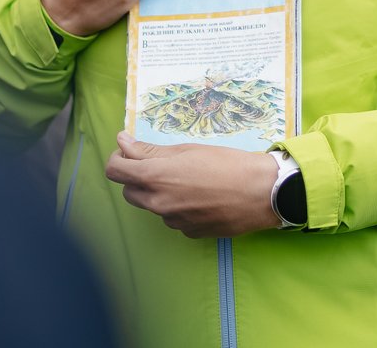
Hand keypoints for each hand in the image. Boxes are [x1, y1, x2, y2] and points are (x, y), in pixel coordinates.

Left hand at [105, 132, 279, 237]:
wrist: (262, 192)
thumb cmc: (228, 163)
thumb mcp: (188, 150)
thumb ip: (151, 150)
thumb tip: (123, 143)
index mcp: (155, 177)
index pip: (114, 171)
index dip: (118, 158)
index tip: (130, 150)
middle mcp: (158, 203)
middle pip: (129, 191)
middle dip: (138, 176)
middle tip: (162, 164)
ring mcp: (172, 221)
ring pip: (153, 205)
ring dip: (160, 192)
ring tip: (191, 181)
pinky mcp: (188, 232)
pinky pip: (174, 217)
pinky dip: (180, 206)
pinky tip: (203, 197)